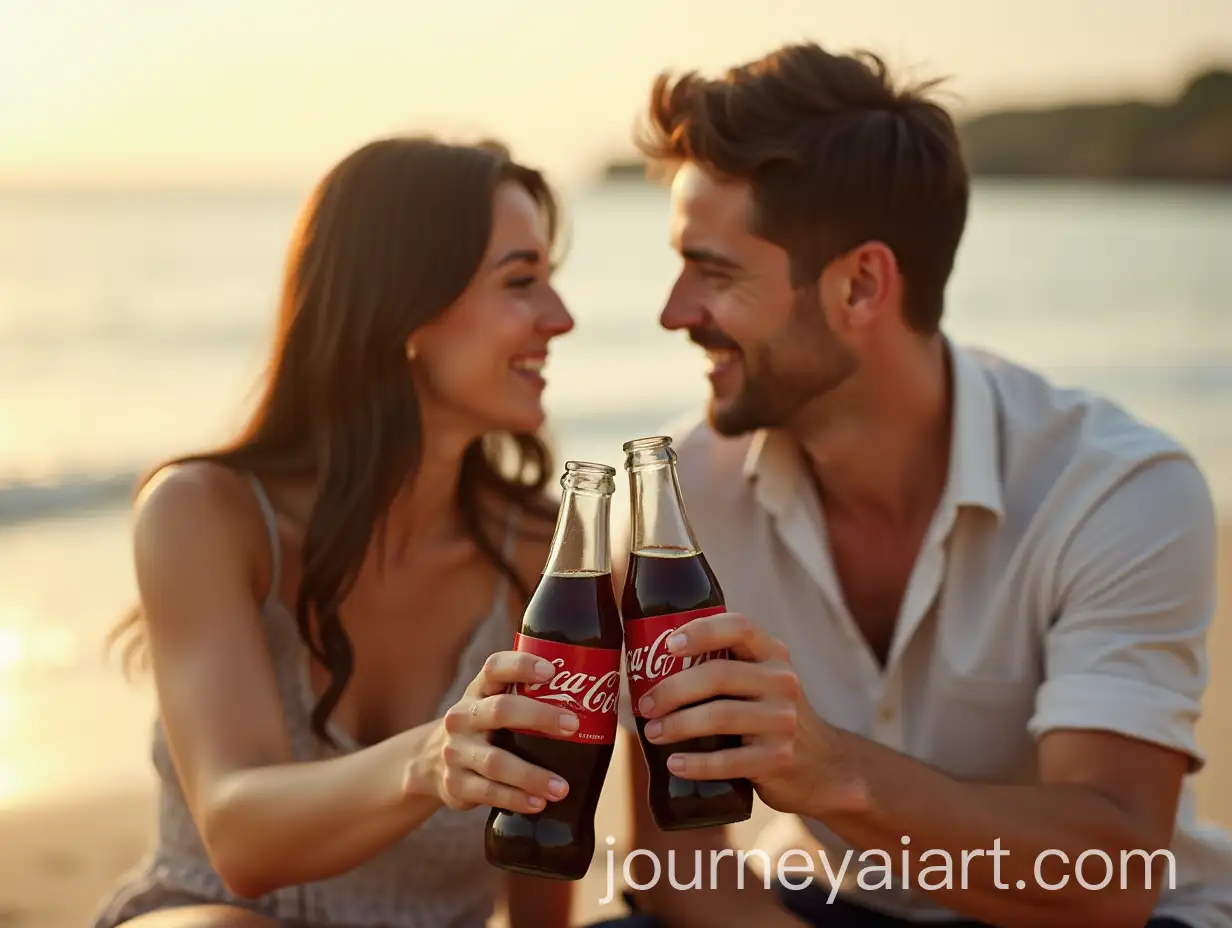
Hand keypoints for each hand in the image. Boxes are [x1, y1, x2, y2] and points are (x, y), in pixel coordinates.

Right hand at [430, 651, 576, 813]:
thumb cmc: (485, 727)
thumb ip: (529, 697)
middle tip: (573, 726)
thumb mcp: (494, 704)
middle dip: (539, 717)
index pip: (494, 668)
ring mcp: (456, 751)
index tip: (552, 670)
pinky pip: (487, 792)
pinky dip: (515, 799)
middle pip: (500, 710)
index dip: (521, 666)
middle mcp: (463, 716)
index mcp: (478, 690)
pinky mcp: (455, 783)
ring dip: (531, 775)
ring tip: (562, 787)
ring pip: (495, 762)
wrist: (432, 762)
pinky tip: (538, 804)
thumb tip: (598, 693)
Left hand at [636, 611, 829, 814]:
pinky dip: (695, 763)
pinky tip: (673, 763)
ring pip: (720, 716)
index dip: (701, 631)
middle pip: (718, 675)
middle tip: (645, 704)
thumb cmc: (769, 715)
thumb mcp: (761, 680)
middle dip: (673, 689)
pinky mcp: (778, 758)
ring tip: (652, 732)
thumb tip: (647, 663)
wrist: (821, 765)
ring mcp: (783, 721)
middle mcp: (782, 681)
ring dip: (677, 725)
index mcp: (773, 654)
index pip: (739, 627)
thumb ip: (725, 664)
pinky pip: (728, 761)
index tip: (666, 645)